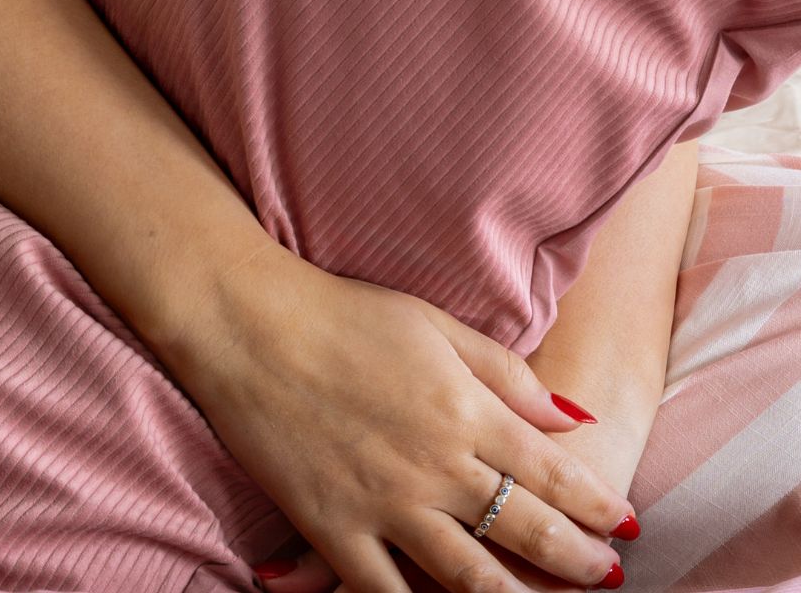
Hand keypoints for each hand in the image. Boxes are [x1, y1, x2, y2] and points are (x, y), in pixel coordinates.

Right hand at [246, 346, 650, 592]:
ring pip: (471, 578)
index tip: (625, 525)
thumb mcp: (432, 322)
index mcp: (463, 409)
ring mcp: (385, 504)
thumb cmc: (344, 313)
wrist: (253, 325)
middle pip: (525, 530)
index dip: (595, 503)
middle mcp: (435, 465)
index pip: (551, 471)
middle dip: (577, 560)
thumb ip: (502, 371)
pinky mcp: (333, 528)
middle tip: (608, 577)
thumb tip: (570, 414)